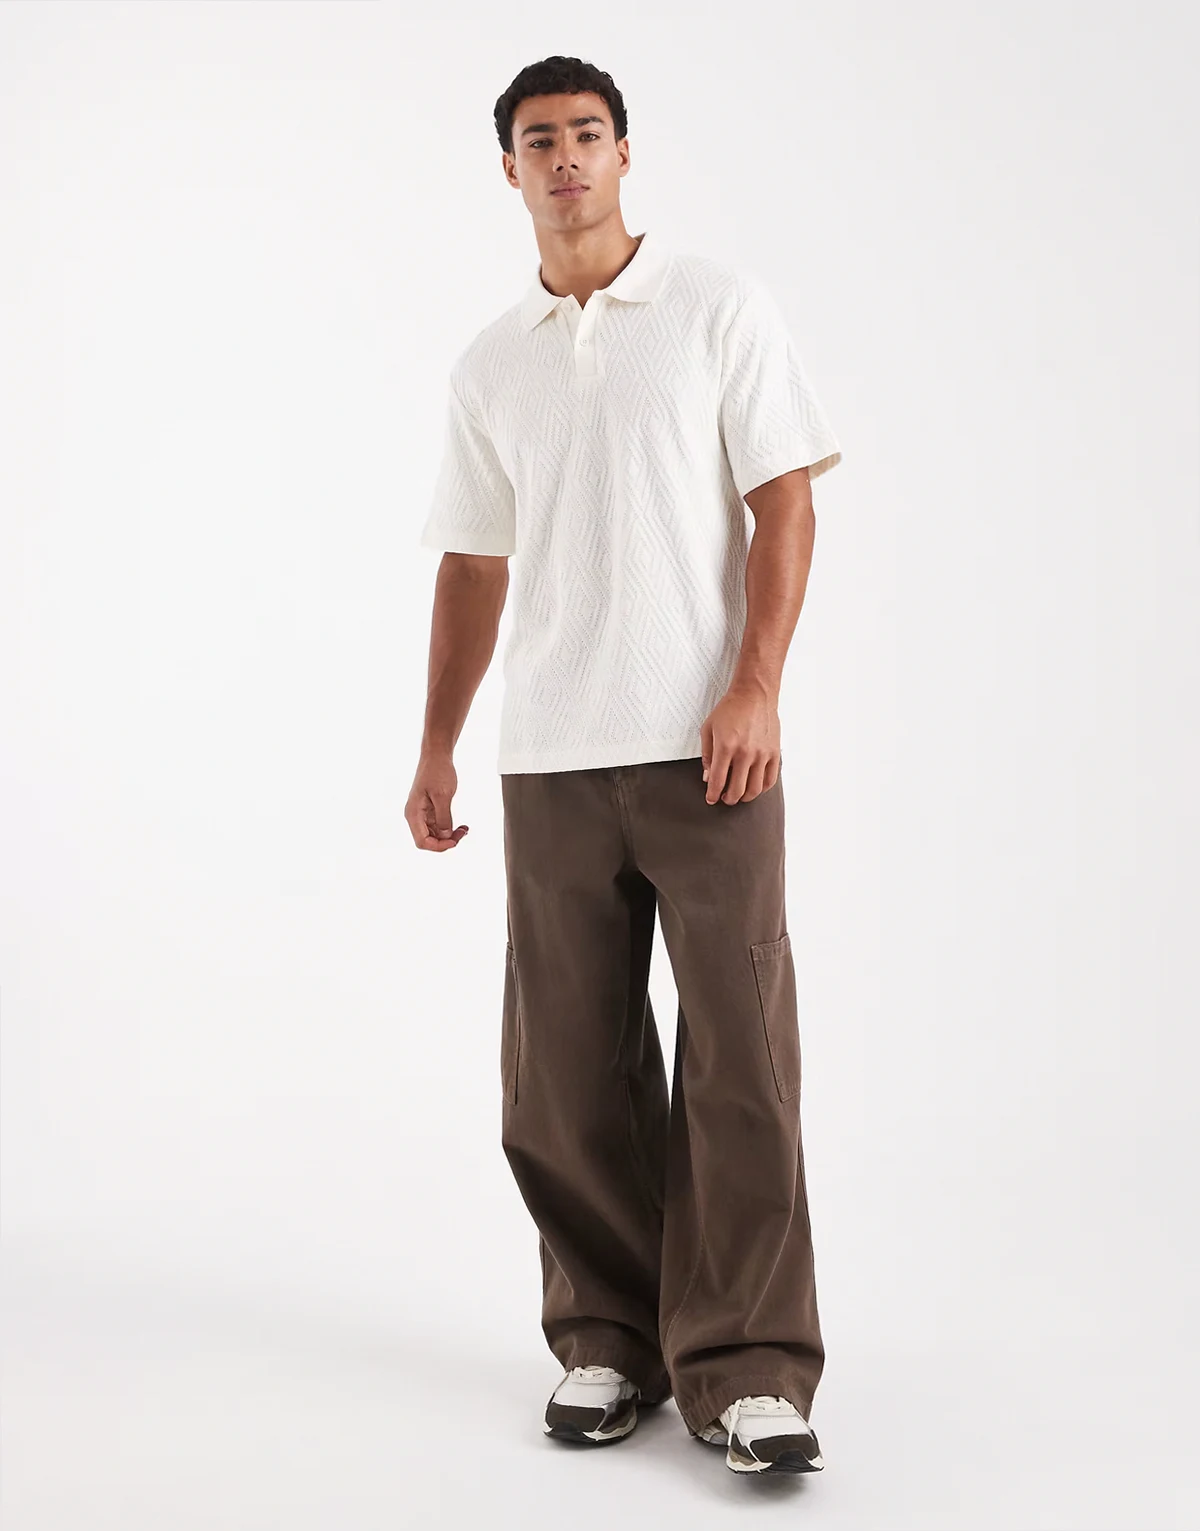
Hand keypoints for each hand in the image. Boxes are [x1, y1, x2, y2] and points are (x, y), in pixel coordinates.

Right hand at [407, 751, 469, 850]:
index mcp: (413, 813)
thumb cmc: (437, 771)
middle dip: (446, 841)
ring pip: (434, 835)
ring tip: (464, 830)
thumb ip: (443, 818)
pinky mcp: (429, 810)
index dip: (438, 846)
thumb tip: (445, 835)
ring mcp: (422, 813)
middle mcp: (415, 815)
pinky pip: (438, 826)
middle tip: (462, 834)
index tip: (454, 842)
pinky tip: (460, 826)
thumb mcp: (443, 795)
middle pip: (428, 840)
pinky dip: (449, 828)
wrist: (436, 756)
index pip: (422, 841)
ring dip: (449, 835)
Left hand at [699, 685, 781, 803]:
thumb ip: (706, 755)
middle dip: (728, 799)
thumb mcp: (708, 729)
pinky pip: (770, 779)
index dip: (712, 794)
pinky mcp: (774, 753)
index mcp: (726, 747)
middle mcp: (745, 753)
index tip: (711, 799)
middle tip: (725, 798)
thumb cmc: (730, 709)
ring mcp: (762, 754)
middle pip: (737, 790)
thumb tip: (707, 777)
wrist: (754, 695)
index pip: (717, 781)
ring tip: (739, 795)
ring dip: (745, 797)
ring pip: (754, 789)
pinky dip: (761, 788)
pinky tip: (754, 786)